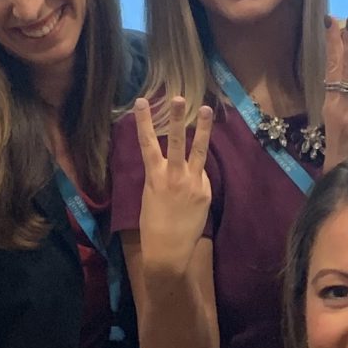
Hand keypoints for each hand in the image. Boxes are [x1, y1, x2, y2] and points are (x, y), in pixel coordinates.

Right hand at [133, 100, 213, 276]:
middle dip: (177, 117)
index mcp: (154, 176)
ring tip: (206, 109)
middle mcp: (174, 176)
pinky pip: (202, 177)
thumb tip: (176, 167)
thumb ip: (162, 177)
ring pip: (199, 151)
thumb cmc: (153, 226)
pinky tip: (192, 189)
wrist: (168, 250)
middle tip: (178, 97)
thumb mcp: (150, 196)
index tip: (141, 102)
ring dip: (203, 129)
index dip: (143, 121)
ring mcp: (193, 183)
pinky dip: (198, 176)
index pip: (147, 143)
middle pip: (177, 141)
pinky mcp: (206, 193)